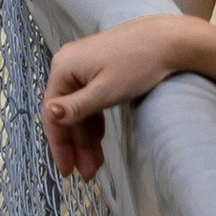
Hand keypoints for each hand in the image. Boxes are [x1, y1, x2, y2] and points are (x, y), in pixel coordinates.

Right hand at [41, 16, 195, 179]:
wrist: (166, 40)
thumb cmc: (136, 65)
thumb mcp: (105, 92)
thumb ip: (76, 107)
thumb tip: (49, 112)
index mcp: (63, 68)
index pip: (52, 114)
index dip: (59, 145)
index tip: (68, 171)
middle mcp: (68, 64)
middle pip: (67, 113)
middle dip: (77, 146)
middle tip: (88, 174)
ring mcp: (82, 65)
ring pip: (79, 108)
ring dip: (86, 137)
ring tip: (96, 165)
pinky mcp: (97, 67)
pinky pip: (89, 99)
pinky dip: (94, 122)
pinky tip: (99, 140)